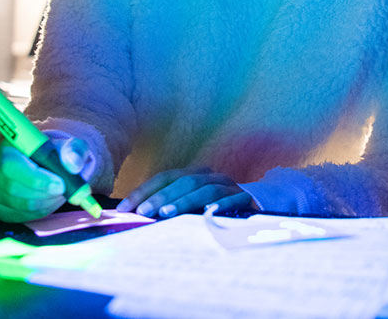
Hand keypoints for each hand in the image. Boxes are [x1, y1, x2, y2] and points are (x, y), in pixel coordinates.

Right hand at [0, 128, 94, 221]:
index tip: (60, 184)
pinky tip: (49, 199)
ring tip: (60, 192)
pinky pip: (15, 215)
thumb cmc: (57, 149)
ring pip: (15, 203)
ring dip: (44, 202)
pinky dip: (37, 211)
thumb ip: (74, 151)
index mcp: (2, 138)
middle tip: (65, 190)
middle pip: (11, 187)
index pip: (10, 164)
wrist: (48, 159)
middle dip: (43, 193)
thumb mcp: (71, 144)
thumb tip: (72, 165)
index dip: (35, 178)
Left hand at [115, 167, 254, 217]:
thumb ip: (169, 206)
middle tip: (143, 211)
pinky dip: (220, 205)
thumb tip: (135, 214)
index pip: (166, 177)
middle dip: (161, 196)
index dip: (145, 190)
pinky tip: (207, 212)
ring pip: (205, 189)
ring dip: (184, 200)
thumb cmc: (217, 209)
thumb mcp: (192, 205)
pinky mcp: (247, 199)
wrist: (261, 205)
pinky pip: (233, 200)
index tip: (126, 207)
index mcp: (195, 174)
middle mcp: (212, 177)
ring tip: (166, 213)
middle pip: (184, 181)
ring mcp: (230, 186)